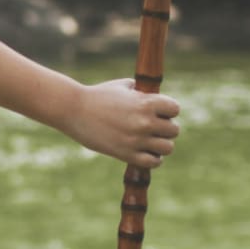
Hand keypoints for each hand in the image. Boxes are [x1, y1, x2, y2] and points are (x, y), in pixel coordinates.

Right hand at [61, 78, 181, 167]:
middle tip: (153, 127)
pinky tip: (145, 152)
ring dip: (161, 145)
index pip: (175, 109)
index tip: (159, 112)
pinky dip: (154, 159)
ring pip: (167, 148)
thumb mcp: (122, 86)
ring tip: (151, 141)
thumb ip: (141, 91)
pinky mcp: (127, 154)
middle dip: (165, 128)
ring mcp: (136, 140)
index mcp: (145, 102)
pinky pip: (154, 162)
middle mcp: (145, 122)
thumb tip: (153, 95)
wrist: (74, 110)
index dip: (168, 110)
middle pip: (174, 130)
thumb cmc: (97, 95)